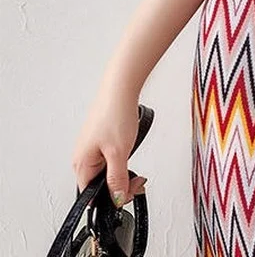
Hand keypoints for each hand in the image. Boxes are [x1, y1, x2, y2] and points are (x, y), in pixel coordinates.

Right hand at [71, 90, 147, 206]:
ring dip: (122, 170)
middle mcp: (82, 158)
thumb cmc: (115, 114)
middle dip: (121, 184)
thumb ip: (117, 178)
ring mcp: (90, 147)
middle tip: (139, 179)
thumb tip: (116, 198)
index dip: (113, 198)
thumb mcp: (119, 152)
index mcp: (81, 165)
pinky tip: (128, 148)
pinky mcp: (99, 139)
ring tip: (134, 159)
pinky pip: (109, 158)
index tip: (131, 190)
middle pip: (100, 185)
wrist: (120, 88)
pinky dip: (121, 158)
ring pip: (106, 171)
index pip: (93, 196)